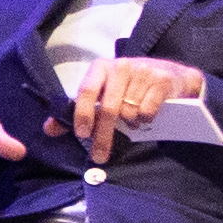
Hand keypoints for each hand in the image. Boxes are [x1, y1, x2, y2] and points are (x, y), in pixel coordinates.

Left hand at [51, 55, 207, 163]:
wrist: (173, 76)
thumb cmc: (129, 87)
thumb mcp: (103, 93)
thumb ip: (77, 111)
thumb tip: (49, 129)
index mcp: (101, 67)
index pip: (86, 91)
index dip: (83, 114)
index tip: (81, 134)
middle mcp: (121, 66)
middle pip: (109, 109)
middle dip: (103, 136)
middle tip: (99, 157)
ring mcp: (142, 72)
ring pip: (129, 113)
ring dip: (129, 126)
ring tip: (131, 122)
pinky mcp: (162, 81)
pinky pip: (147, 112)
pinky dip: (145, 121)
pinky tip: (145, 116)